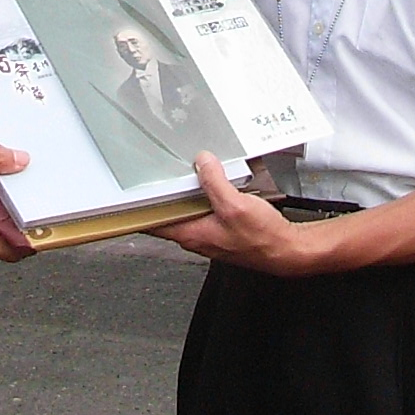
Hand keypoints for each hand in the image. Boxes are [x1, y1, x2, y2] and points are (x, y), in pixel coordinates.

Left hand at [152, 153, 322, 273]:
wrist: (287, 251)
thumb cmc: (262, 239)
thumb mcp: (235, 205)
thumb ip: (215, 182)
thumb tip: (202, 162)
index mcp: (192, 233)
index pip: (153, 223)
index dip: (138, 209)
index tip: (127, 195)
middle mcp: (197, 236)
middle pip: (170, 213)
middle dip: (164, 193)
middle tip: (158, 171)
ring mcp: (210, 233)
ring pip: (189, 210)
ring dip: (188, 192)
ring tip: (188, 171)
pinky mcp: (223, 229)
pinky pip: (206, 209)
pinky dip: (206, 195)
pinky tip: (216, 182)